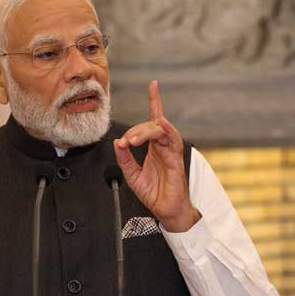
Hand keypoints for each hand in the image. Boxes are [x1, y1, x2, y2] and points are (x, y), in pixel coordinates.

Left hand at [113, 80, 200, 231]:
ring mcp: (171, 151)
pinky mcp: (176, 159)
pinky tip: (160, 124)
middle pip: (151, 125)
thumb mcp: (132, 175)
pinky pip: (173, 140)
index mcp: (154, 148)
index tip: (154, 84)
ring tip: (133, 140)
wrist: (166, 211)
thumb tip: (117, 142)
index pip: (152, 121)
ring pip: (160, 130)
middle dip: (136, 130)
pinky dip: (166, 130)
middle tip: (126, 143)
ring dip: (145, 131)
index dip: (155, 101)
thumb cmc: (154, 193)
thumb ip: (125, 158)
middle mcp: (163, 146)